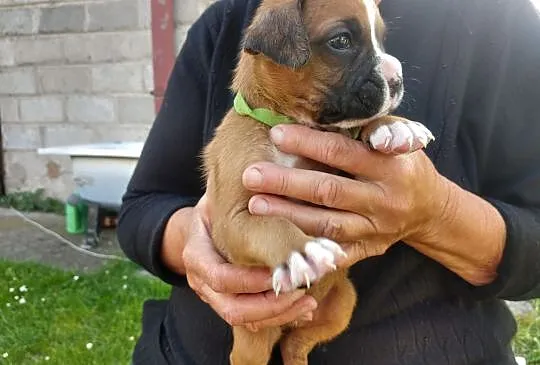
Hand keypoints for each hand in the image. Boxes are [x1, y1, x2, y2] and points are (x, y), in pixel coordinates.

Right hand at [182, 194, 317, 331]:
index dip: (251, 280)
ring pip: (243, 319)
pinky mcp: (230, 301)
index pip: (220, 278)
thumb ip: (243, 204)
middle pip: (232, 309)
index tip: (280, 270)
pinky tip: (303, 309)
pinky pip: (251, 320)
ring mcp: (214, 295)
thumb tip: (278, 194)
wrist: (202, 223)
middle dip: (269, 306)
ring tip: (309, 303)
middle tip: (301, 291)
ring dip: (279, 315)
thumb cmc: (217, 206)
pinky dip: (279, 317)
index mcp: (196, 255)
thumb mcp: (222, 200)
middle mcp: (201, 280)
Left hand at [242, 124, 448, 267]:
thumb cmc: (405, 166)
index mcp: (392, 166)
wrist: (430, 210)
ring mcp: (376, 229)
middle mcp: (385, 200)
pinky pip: (336, 252)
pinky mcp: (369, 250)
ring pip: (327, 224)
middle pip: (329, 191)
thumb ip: (374, 126)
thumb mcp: (402, 139)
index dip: (308, 143)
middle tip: (250, 175)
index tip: (275, 134)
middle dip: (286, 183)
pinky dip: (309, 247)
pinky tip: (280, 238)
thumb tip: (337, 108)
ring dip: (289, 214)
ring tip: (256, 203)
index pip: (343, 152)